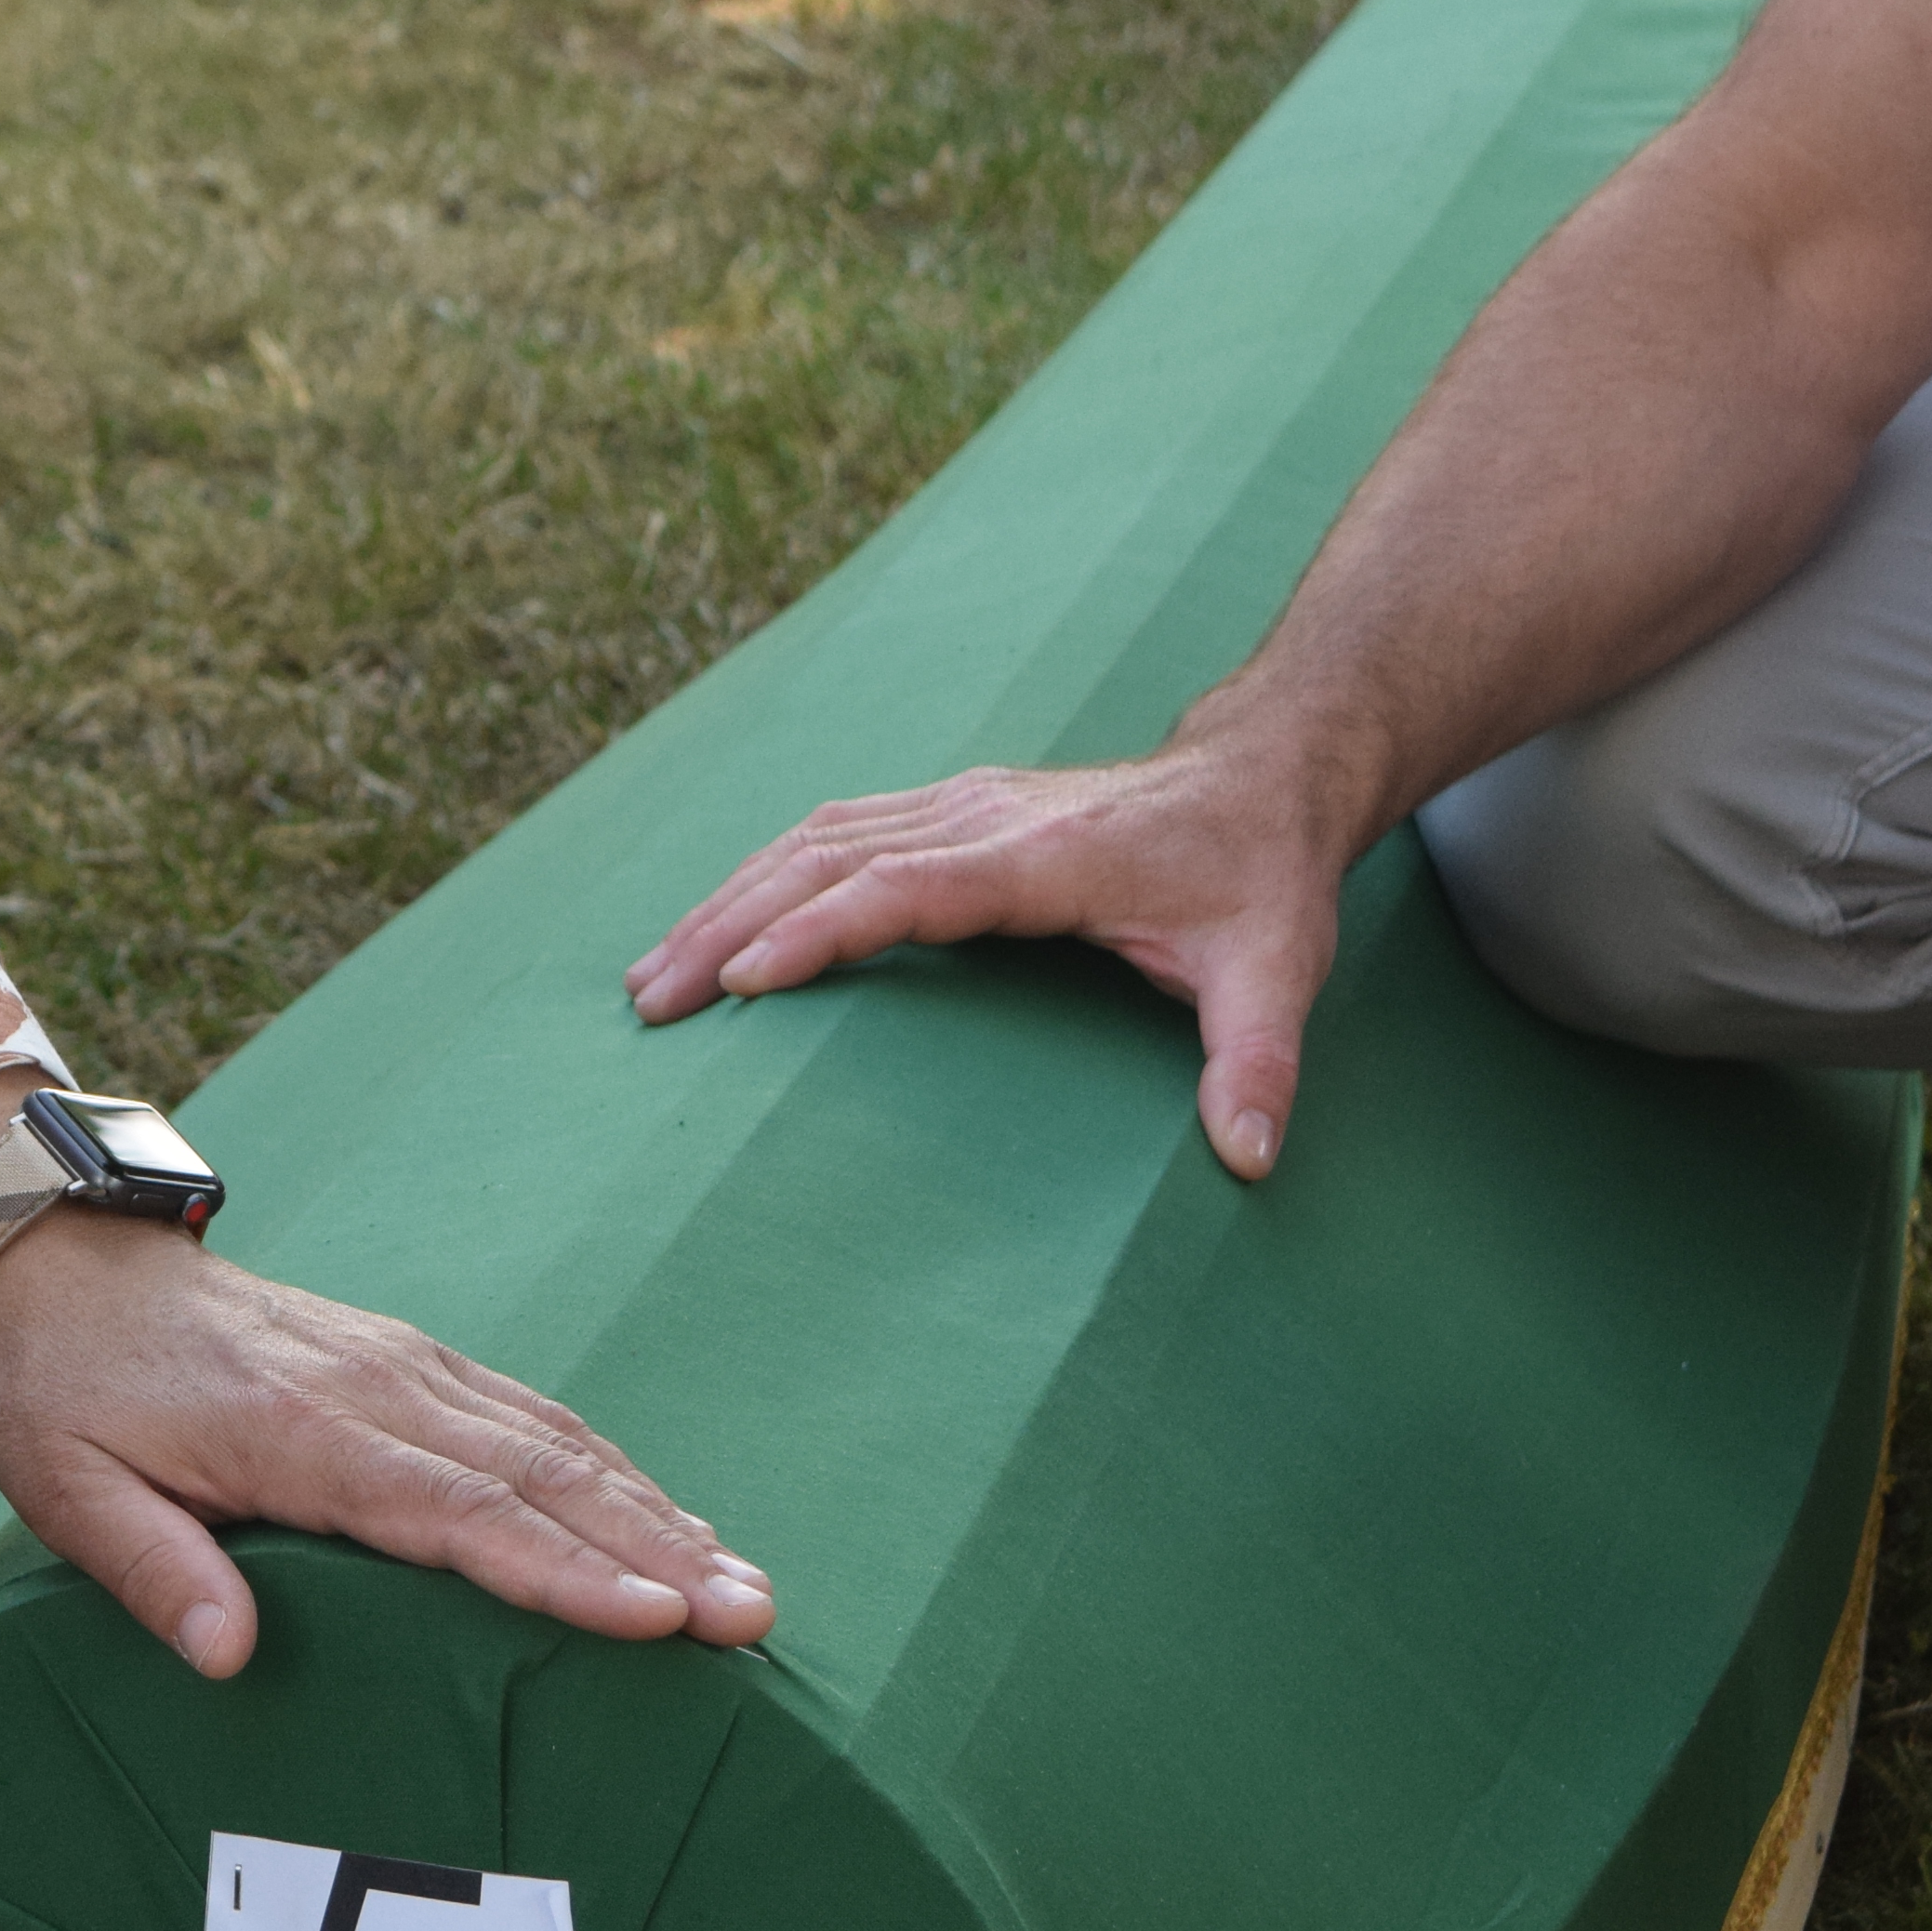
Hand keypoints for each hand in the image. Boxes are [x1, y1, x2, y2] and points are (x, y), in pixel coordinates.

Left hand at [0, 1215, 773, 1678]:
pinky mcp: (420, 1362)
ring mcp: (410, 1367)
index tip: (653, 1617)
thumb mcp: (67, 1488)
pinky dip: (617, 1476)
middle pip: (541, 1478)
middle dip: (655, 1551)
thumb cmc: (73, 1399)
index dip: (559, 1569)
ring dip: (658, 1517)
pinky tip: (674, 1526)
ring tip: (749, 1591)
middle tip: (751, 1621)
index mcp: (300, 1431)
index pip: (455, 1511)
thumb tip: (228, 1659)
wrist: (78, 1267)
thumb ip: (151, 1570)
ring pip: (558, 1445)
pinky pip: (536, 1420)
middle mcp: (378, 1389)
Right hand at [625, 733, 1358, 1178]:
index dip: (821, 930)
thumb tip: (1252, 1159)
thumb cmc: (1263, 875)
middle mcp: (986, 818)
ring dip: (726, 901)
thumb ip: (1260, 1062)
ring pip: (813, 839)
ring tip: (651, 975)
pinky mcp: (952, 809)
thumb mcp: (1280, 969)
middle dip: (729, 927)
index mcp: (1047, 858)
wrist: (1264, 771)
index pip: (907, 886)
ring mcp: (962, 805)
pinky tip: (716, 924)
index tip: (742, 979)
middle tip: (652, 1004)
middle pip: (827, 858)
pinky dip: (760, 877)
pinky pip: (833, 832)